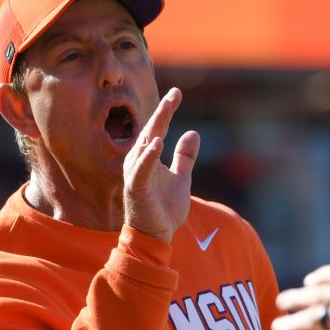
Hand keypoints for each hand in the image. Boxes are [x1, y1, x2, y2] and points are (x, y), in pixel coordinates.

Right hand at [123, 88, 199, 241]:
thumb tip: (193, 133)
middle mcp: (140, 162)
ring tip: (166, 109)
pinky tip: (157, 143)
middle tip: (173, 95)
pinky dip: (148, 156)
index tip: (177, 93)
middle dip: (162, 113)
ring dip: (155, 127)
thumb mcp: (181, 178)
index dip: (167, 111)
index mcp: (149, 158)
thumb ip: (185, 157)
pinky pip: (141, 169)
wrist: (156, 236)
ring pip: (145, 145)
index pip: (158, 129)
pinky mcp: (136, 189)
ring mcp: (136, 174)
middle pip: (150, 132)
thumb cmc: (164, 209)